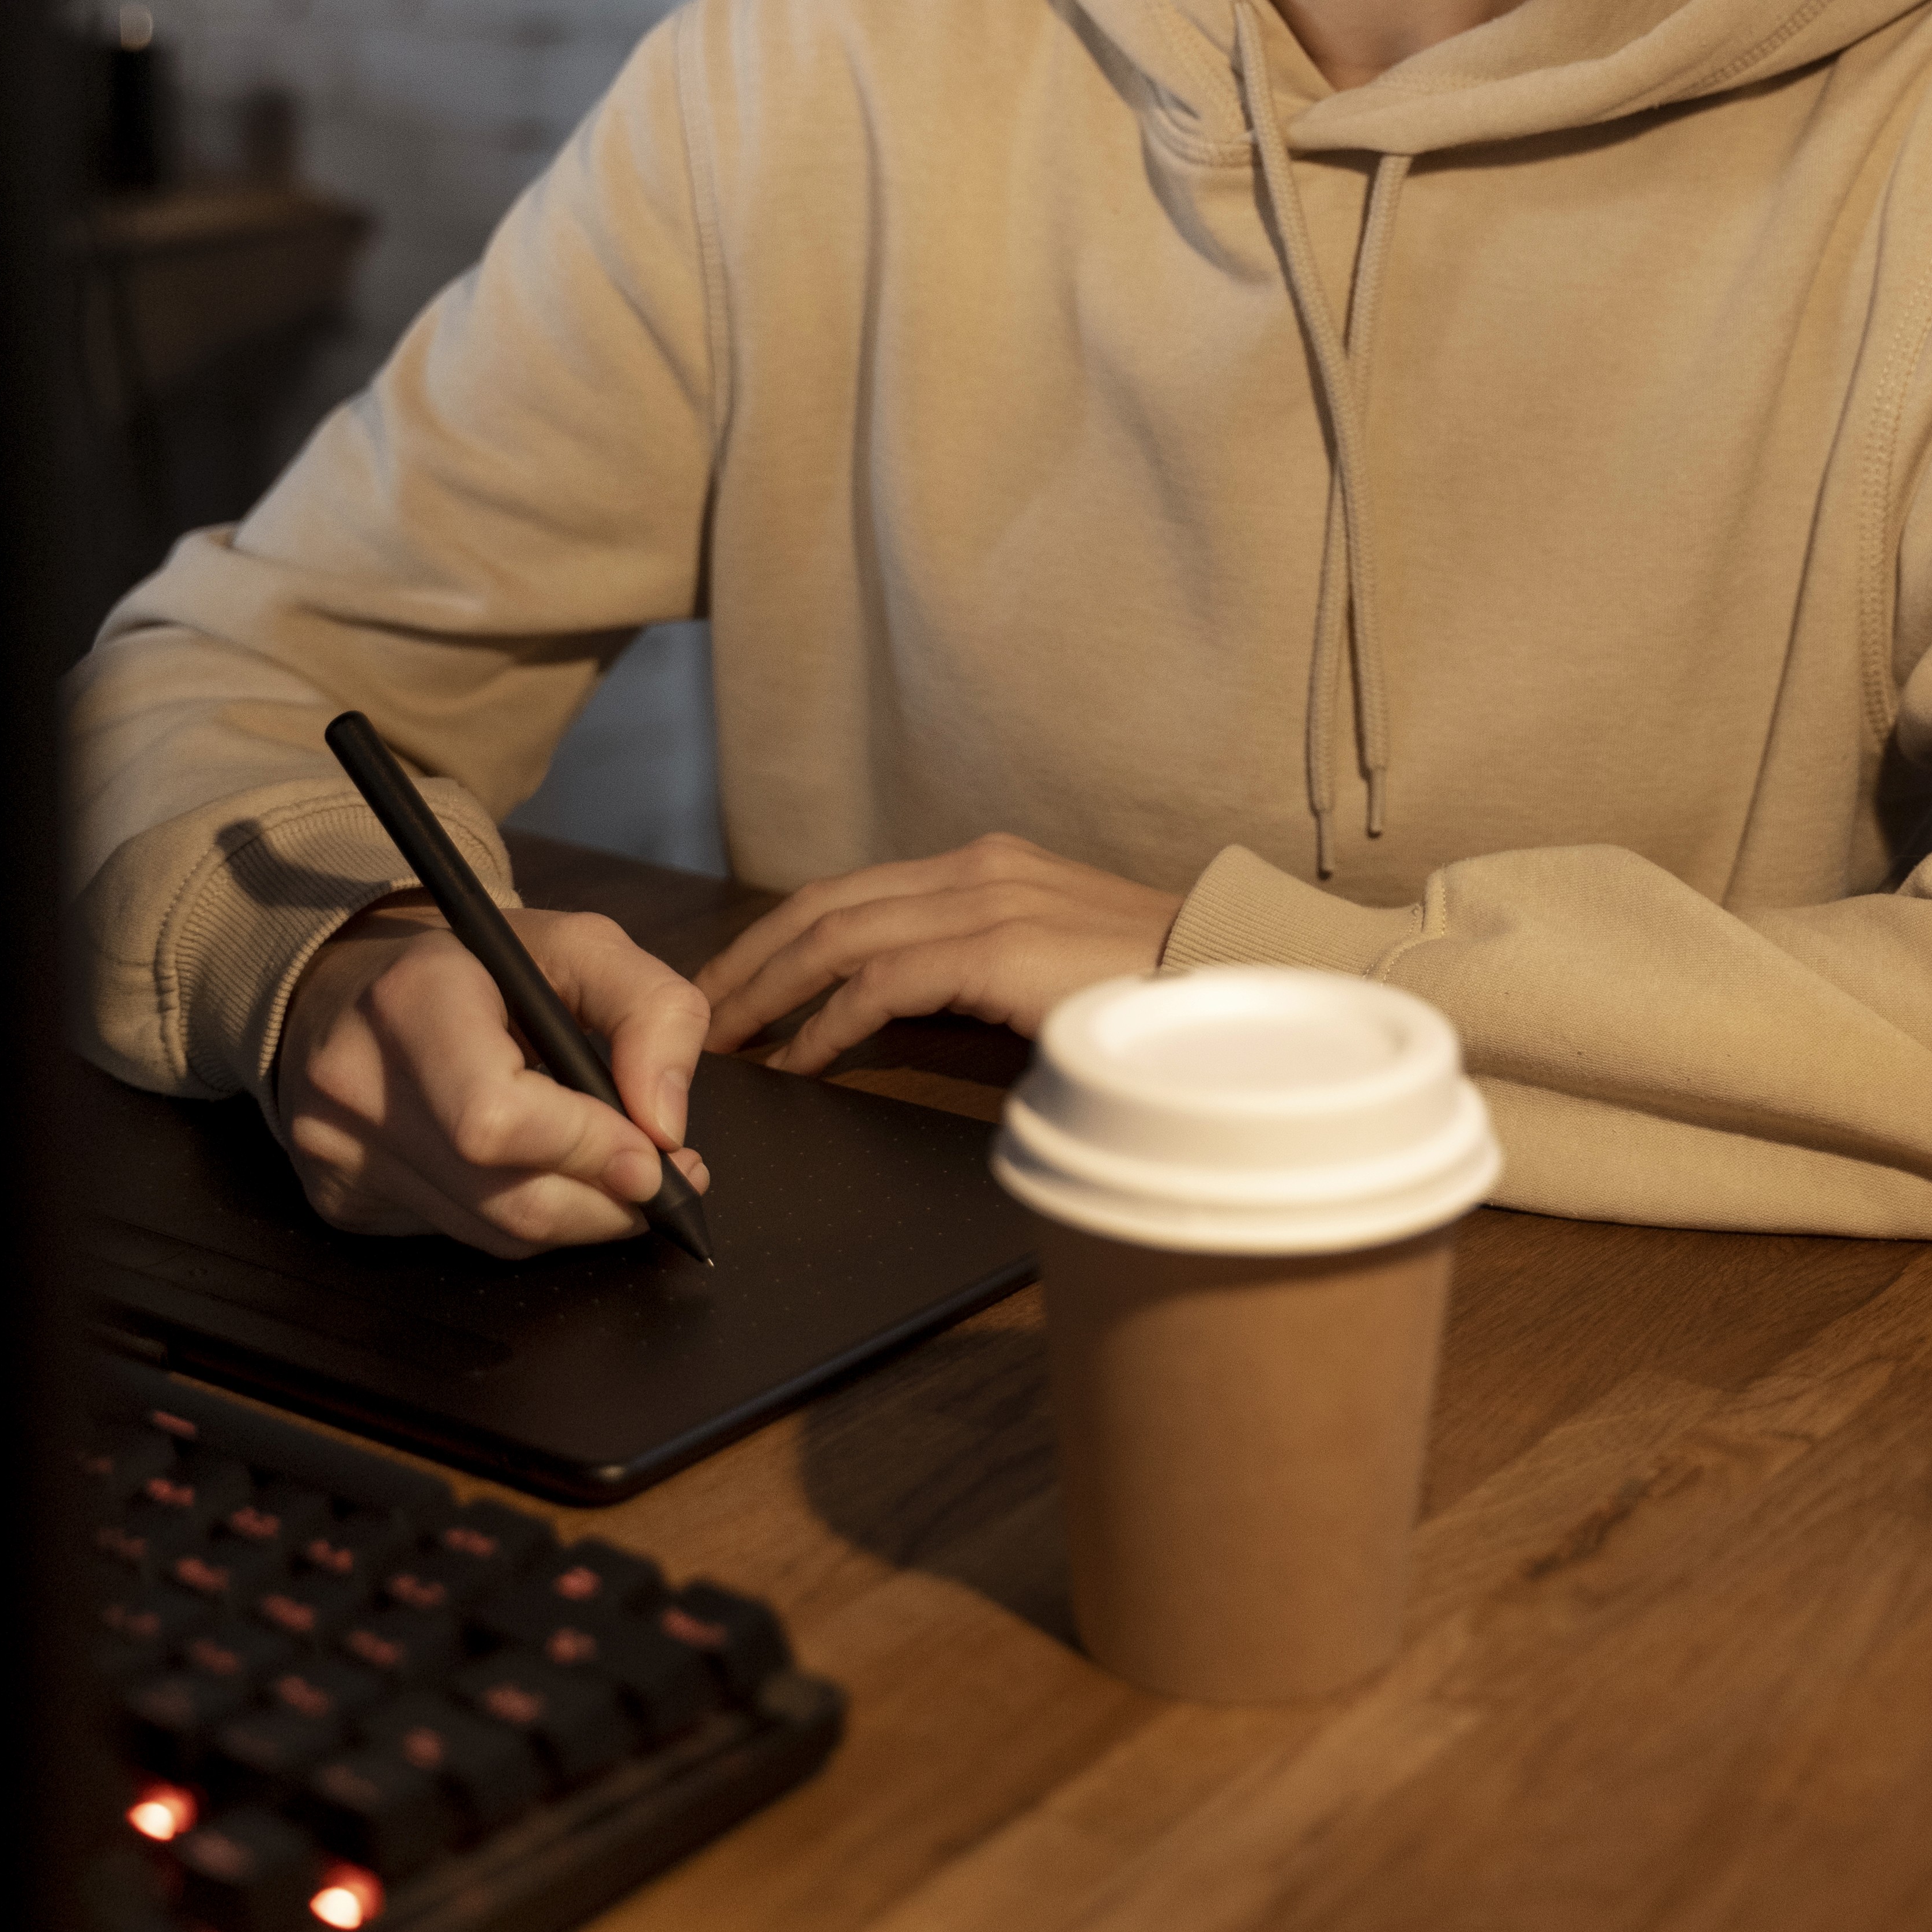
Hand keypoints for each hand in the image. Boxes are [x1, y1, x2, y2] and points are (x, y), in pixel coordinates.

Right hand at [277, 897, 711, 1258]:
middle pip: (506, 1198)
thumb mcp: (580, 945)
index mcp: (413, 1000)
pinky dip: (520, 1218)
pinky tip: (542, 1176)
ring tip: (619, 1175)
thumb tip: (667, 1126)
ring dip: (577, 1219)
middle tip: (666, 1179)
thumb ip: (651, 1010)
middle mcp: (357, 1083)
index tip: (661, 1154)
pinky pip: (459, 1237)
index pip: (498, 1119)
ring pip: (491, 1234)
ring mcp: (338, 1151)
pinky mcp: (339, 1199)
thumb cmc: (477, 963)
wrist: (349, 982)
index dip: (591, 1148)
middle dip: (608, 1201)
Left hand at [698, 835, 1175, 1074]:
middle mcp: (974, 869)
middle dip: (748, 961)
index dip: (776, 939)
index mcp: (983, 868)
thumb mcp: (1037, 975)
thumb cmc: (1144, 997)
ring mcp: (983, 900)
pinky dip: (825, 1024)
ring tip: (723, 1041)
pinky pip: (877, 984)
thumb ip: (961, 982)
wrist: (1235, 982)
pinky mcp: (994, 946)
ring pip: (835, 936)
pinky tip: (797, 1063)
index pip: (849, 893)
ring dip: (766, 991)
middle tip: (696, 1017)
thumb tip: (870, 1027)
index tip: (731, 985)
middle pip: (822, 906)